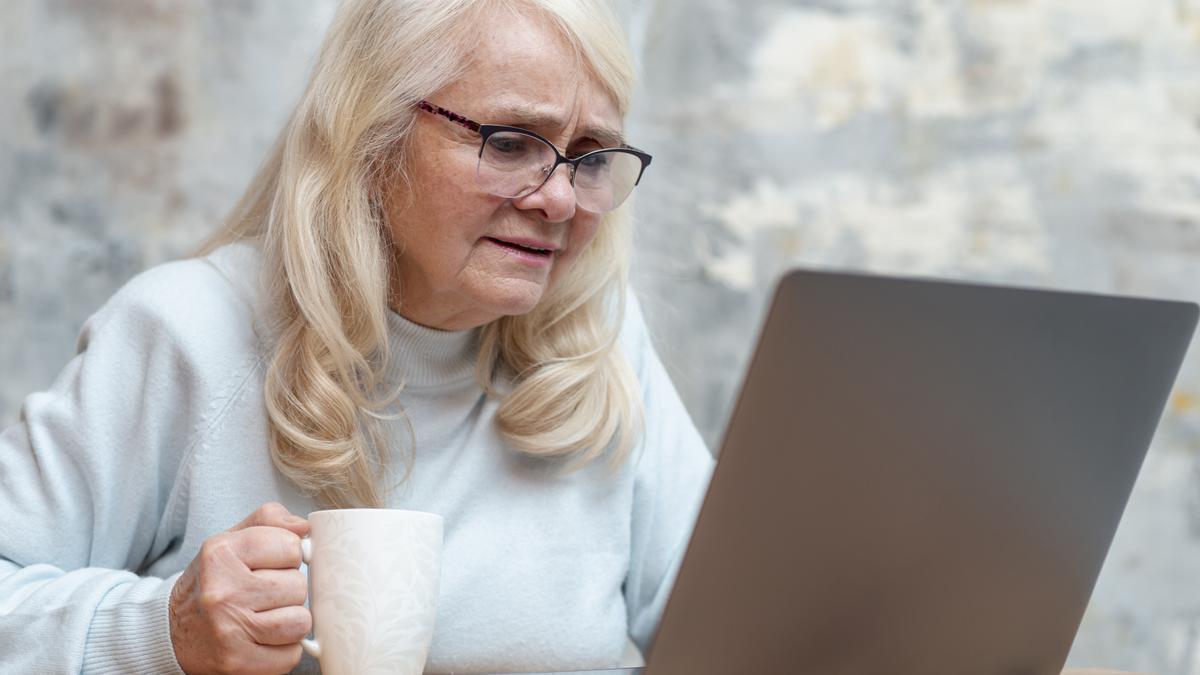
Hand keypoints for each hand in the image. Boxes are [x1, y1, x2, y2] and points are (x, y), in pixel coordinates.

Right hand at [169, 502, 310, 673]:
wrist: (172, 631)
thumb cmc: (213, 582)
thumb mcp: (232, 540)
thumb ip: (270, 520)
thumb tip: (305, 528)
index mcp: (221, 554)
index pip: (291, 546)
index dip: (289, 556)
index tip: (273, 563)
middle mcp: (222, 592)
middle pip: (298, 586)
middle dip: (289, 589)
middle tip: (265, 594)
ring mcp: (228, 630)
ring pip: (300, 622)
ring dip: (290, 620)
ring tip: (267, 616)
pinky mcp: (237, 663)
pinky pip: (290, 654)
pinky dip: (283, 649)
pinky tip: (262, 639)